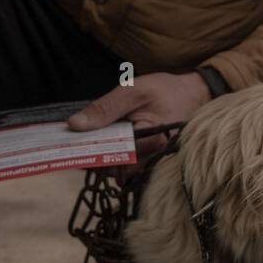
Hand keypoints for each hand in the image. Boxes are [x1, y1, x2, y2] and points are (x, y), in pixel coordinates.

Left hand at [68, 72, 212, 171]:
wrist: (193, 94)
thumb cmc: (165, 90)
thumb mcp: (133, 91)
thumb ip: (105, 108)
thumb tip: (75, 125)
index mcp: (151, 141)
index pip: (111, 157)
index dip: (89, 153)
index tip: (69, 148)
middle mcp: (154, 159)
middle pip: (115, 169)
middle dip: (94, 160)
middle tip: (75, 148)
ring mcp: (154, 163)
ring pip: (120, 172)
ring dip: (103, 161)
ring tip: (88, 147)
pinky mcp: (151, 161)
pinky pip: (129, 168)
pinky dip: (115, 160)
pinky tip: (106, 148)